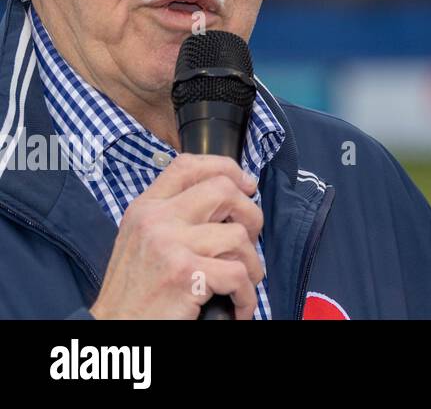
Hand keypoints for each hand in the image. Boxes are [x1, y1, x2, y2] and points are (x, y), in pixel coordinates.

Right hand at [89, 154, 264, 319]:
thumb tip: (231, 196)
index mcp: (146, 208)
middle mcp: (156, 220)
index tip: (246, 185)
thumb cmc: (136, 290)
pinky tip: (239, 305)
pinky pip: (238, 274)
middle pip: (224, 191)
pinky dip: (247, 295)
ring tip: (242, 281)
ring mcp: (170, 245)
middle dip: (250, 215)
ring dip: (251, 264)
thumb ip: (175, 215)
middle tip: (249, 240)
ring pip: (238, 236)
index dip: (226, 168)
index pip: (188, 165)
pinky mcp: (185, 274)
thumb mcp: (142, 239)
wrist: (115, 329)